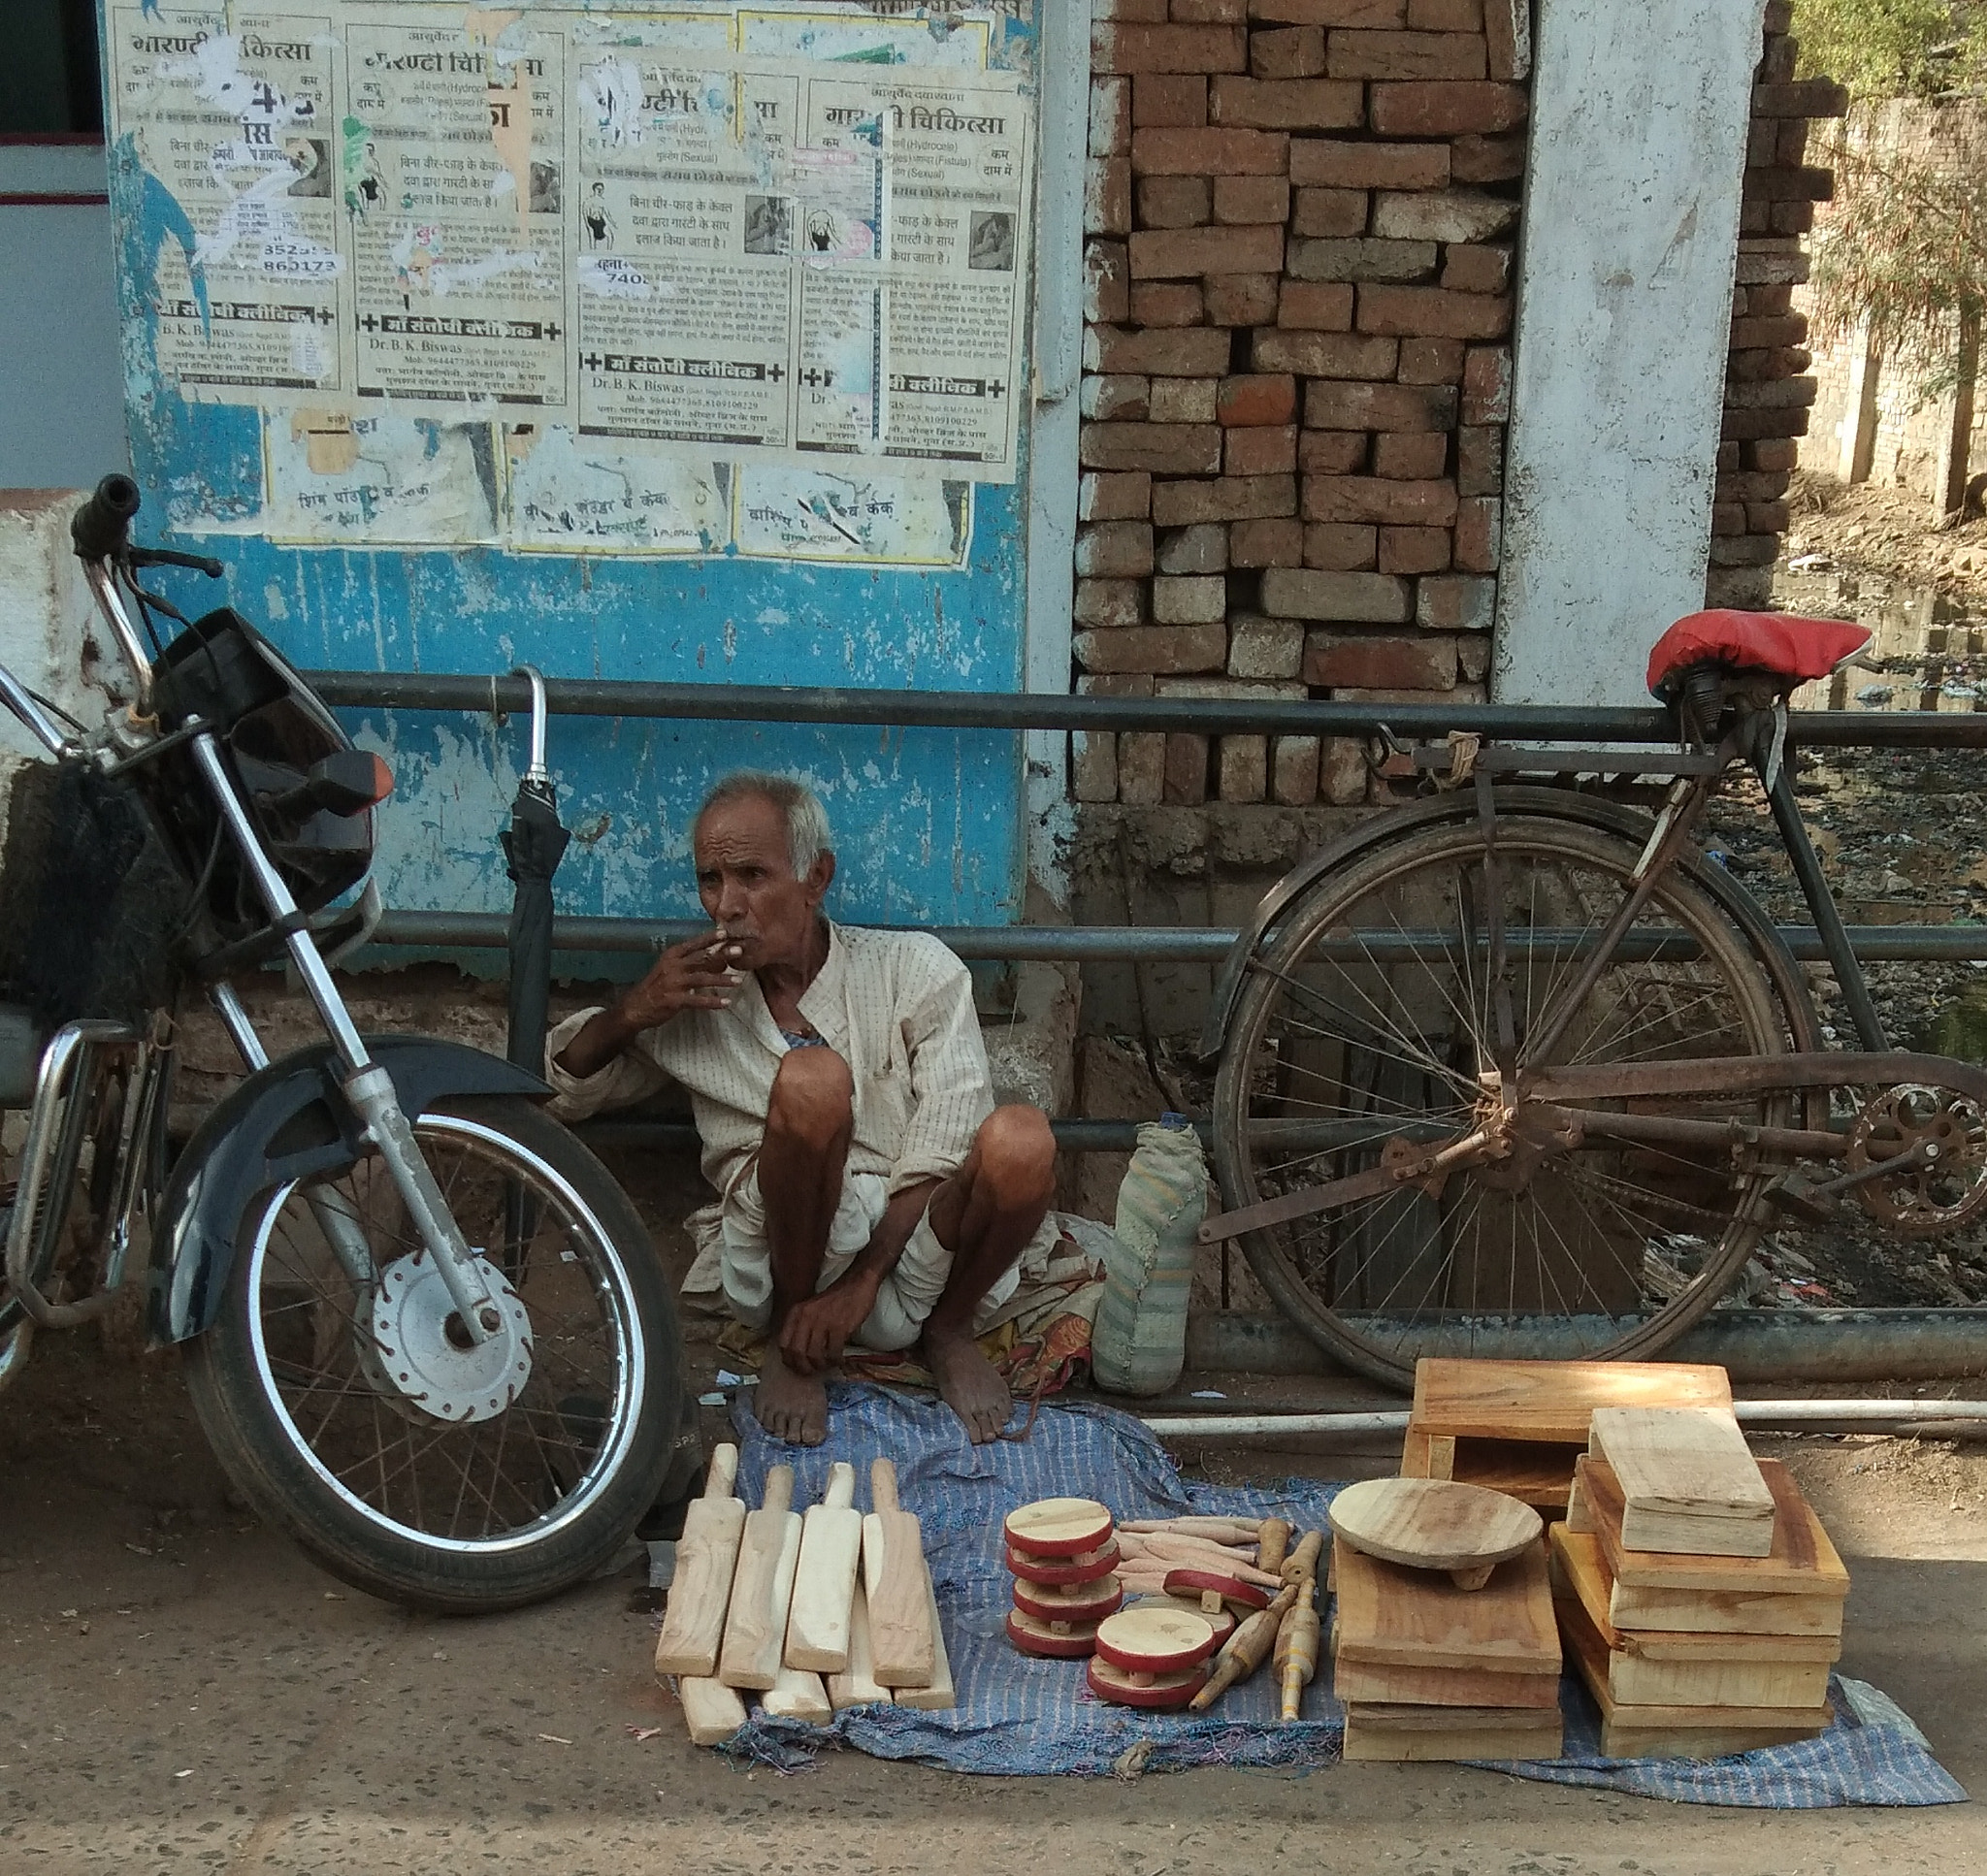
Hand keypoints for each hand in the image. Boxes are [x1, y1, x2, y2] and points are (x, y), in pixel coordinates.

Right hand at [617, 932, 742, 1030]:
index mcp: (671, 956)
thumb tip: (717, 960)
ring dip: (722, 980)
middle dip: (721, 954)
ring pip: (703, 979)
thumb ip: (690, 963)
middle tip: (739, 951)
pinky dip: (713, 1002)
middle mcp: (673, 966)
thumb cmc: (655, 986)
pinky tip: (726, 1002)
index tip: (725, 933)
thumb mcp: (669, 968)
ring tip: (739, 981)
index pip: (693, 944)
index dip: (709, 938)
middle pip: (701, 958)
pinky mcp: (675, 1000)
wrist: (635, 1007)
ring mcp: (674, 983)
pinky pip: (698, 1001)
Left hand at [778, 1273, 879, 1374]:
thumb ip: (802, 1326)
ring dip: (821, 1365)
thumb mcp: (811, 1309)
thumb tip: (798, 1355)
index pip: (783, 1344)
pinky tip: (840, 1359)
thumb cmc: (835, 1299)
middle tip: (813, 1371)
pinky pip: (833, 1352)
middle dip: (804, 1367)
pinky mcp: (839, 1326)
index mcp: (796, 1313)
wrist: (857, 1283)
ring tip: (828, 1364)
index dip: (789, 1360)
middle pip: (796, 1353)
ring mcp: (822, 1321)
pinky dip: (836, 1361)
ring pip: (814, 1355)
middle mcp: (806, 1316)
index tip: (798, 1366)